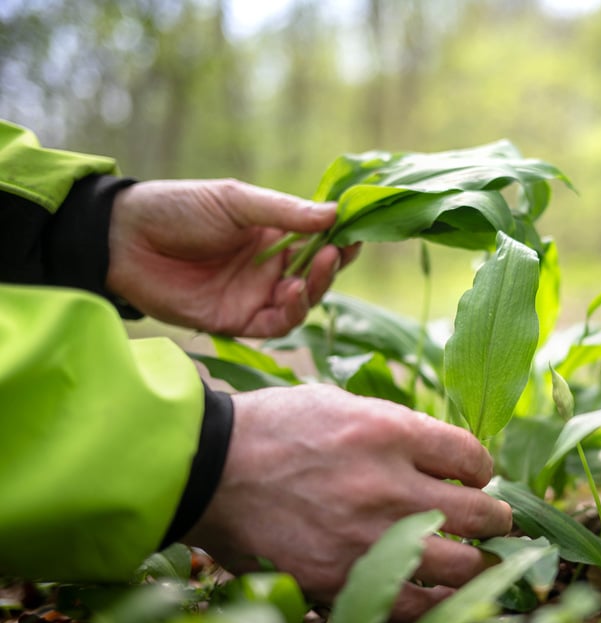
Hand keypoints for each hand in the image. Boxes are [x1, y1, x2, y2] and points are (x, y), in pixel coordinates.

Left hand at [106, 179, 358, 336]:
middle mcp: (270, 266)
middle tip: (341, 249)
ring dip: (317, 286)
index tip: (357, 230)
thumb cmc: (178, 208)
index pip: (319, 239)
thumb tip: (336, 213)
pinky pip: (276, 324)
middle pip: (317, 272)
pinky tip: (291, 292)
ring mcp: (255, 295)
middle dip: (333, 262)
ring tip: (320, 265)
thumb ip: (285, 212)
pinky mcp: (237, 321)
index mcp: (273, 233)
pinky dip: (291, 312)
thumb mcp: (236, 201)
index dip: (341, 236)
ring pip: (303, 300)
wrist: (124, 240)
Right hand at [183, 384, 512, 622]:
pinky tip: (438, 590)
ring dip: (477, 562)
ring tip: (476, 559)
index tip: (475, 476)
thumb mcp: (341, 404)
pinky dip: (435, 599)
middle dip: (496, 518)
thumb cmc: (275, 428)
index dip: (482, 469)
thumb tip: (443, 457)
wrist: (208, 469)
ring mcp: (366, 537)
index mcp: (389, 431)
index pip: (473, 457)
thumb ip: (397, 430)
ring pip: (460, 565)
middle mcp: (387, 485)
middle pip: (480, 513)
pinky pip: (412, 604)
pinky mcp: (340, 579)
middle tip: (496, 521)